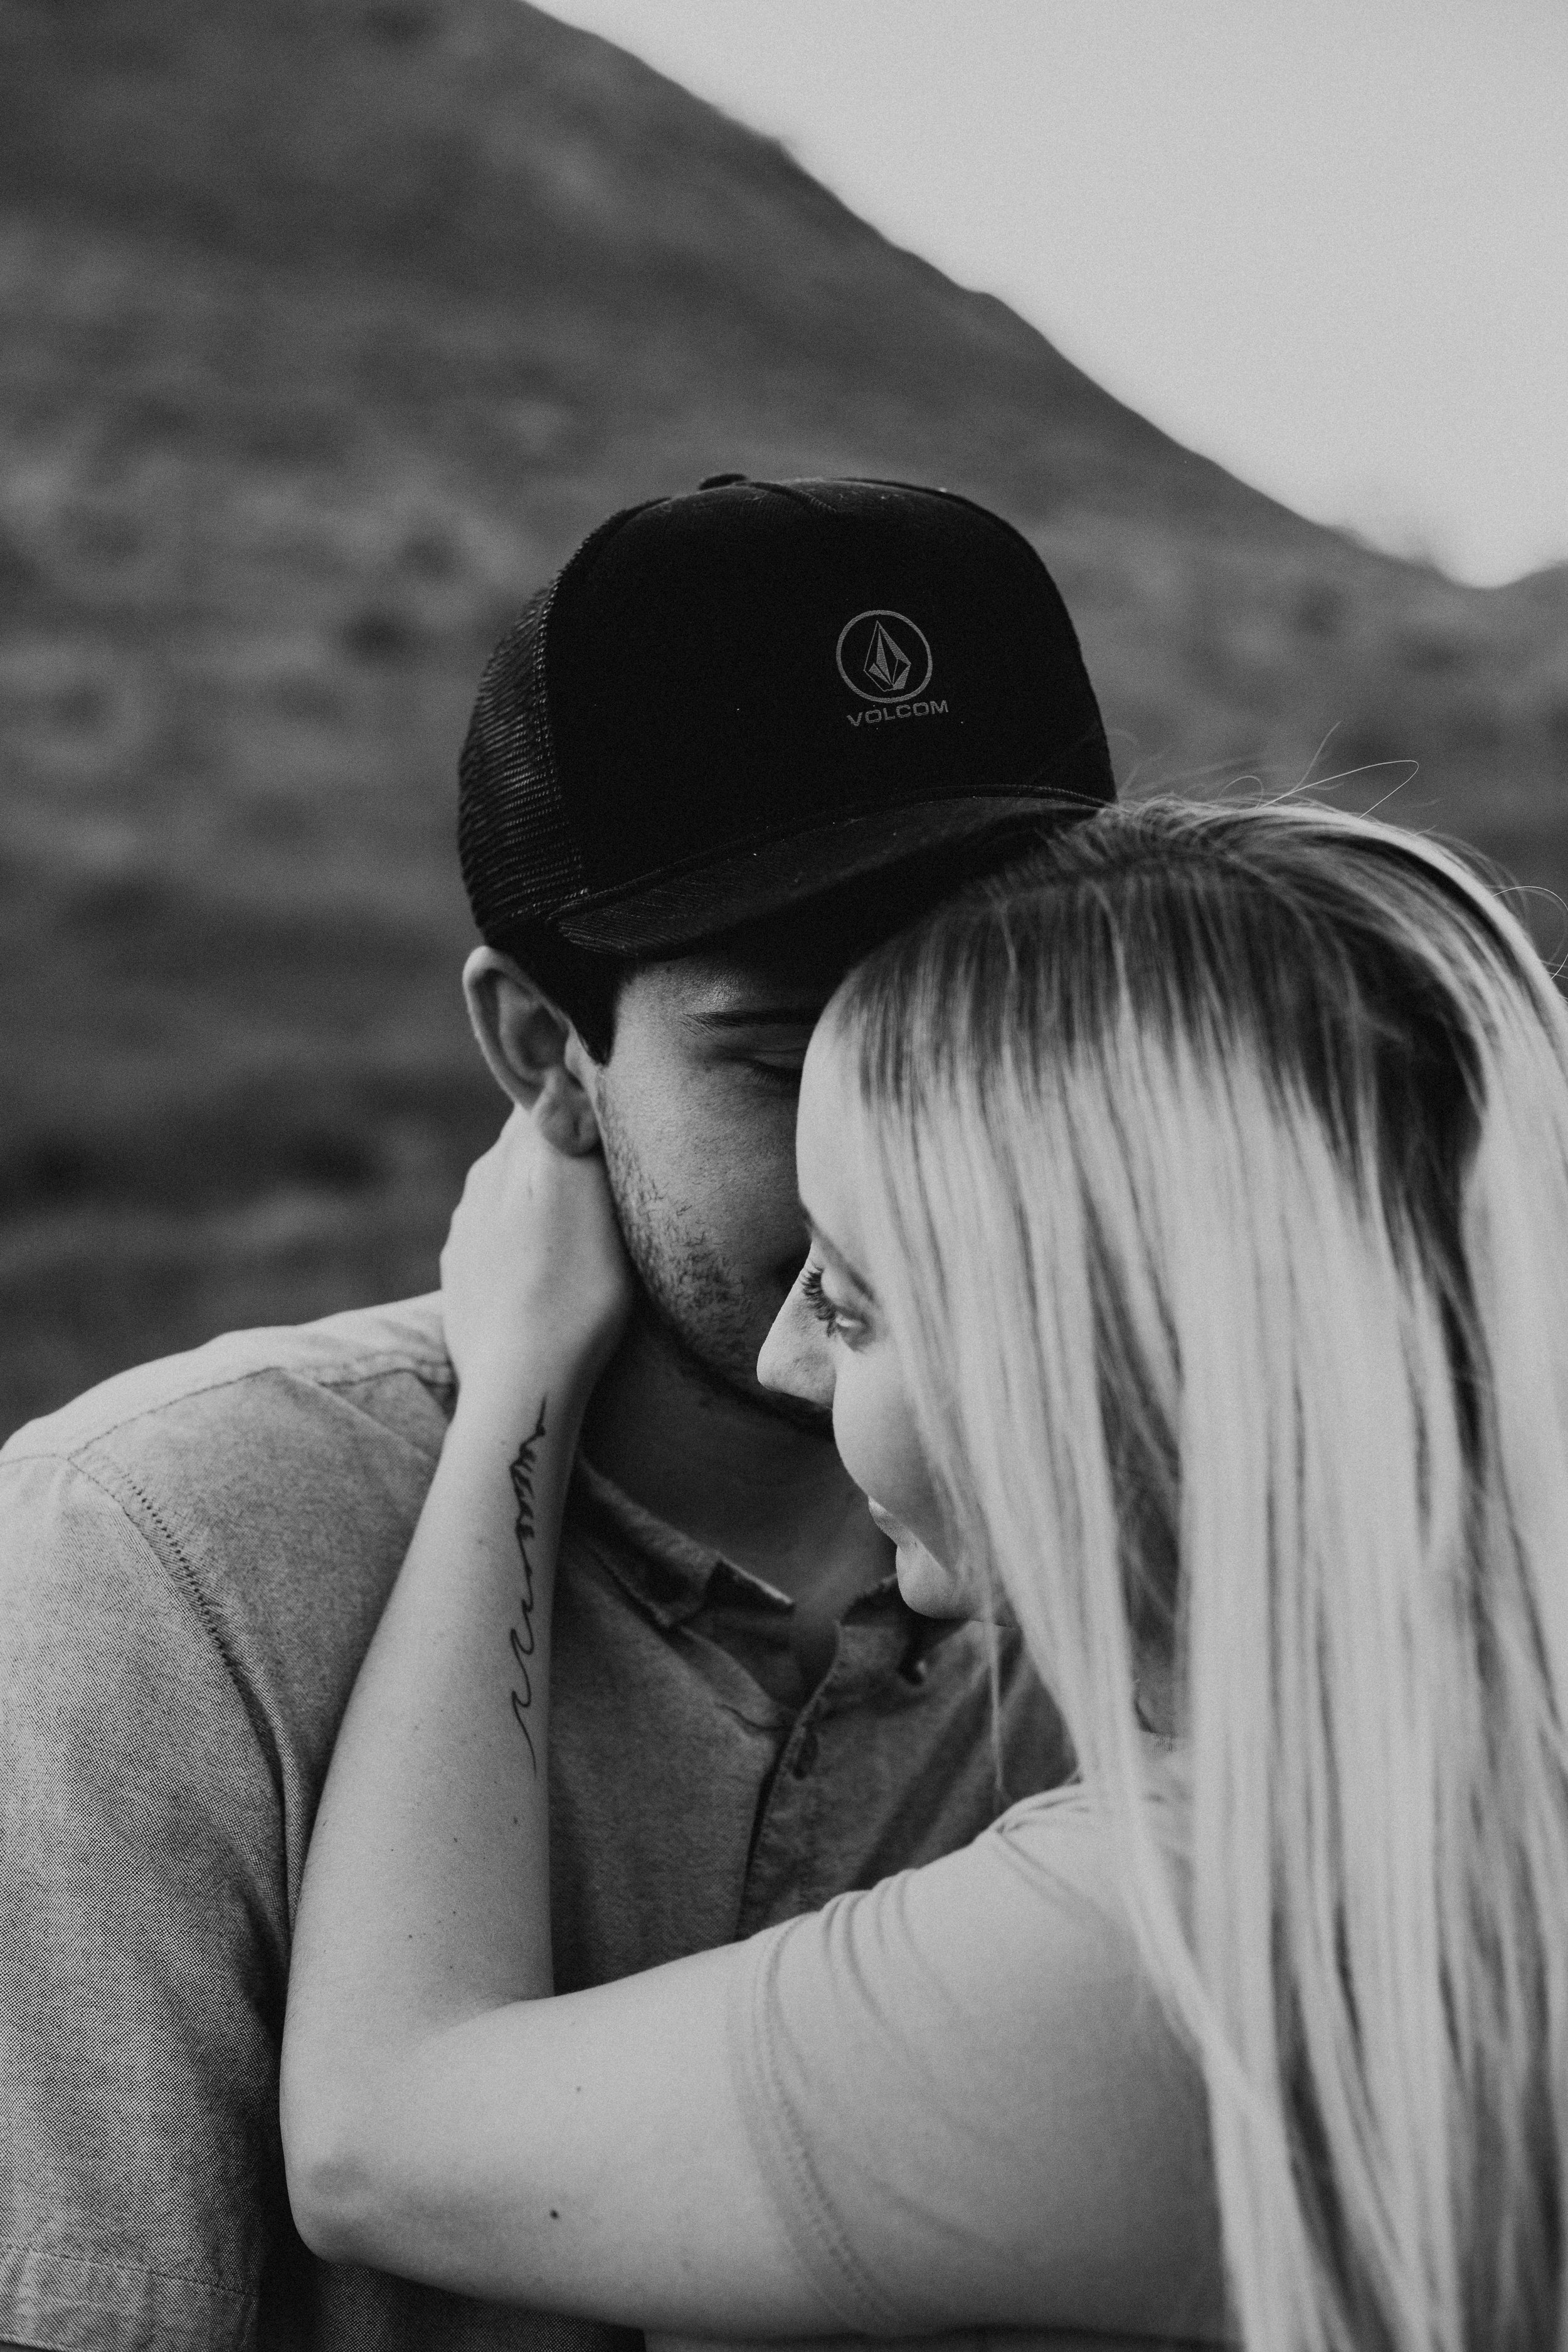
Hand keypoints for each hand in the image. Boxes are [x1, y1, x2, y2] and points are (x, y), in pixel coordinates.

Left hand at [440, 1104, 633, 1412]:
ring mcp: (464, 1237)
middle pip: (524, 1149)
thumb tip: (557, 1069)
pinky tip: (545, 1272)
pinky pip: (498, 1244)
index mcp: (507, 1158)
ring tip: (578, 1232)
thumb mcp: (584, 1192)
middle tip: (603, 1173)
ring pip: (509, 1198)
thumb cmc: (573, 1290)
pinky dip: (521, 1247)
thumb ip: (567, 1125)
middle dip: (556, 1152)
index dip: (571, 1097)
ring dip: (538, 1204)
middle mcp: (476, 1189)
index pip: (540, 1100)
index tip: (603, 1109)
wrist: (521, 1384)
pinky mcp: (463, 1281)